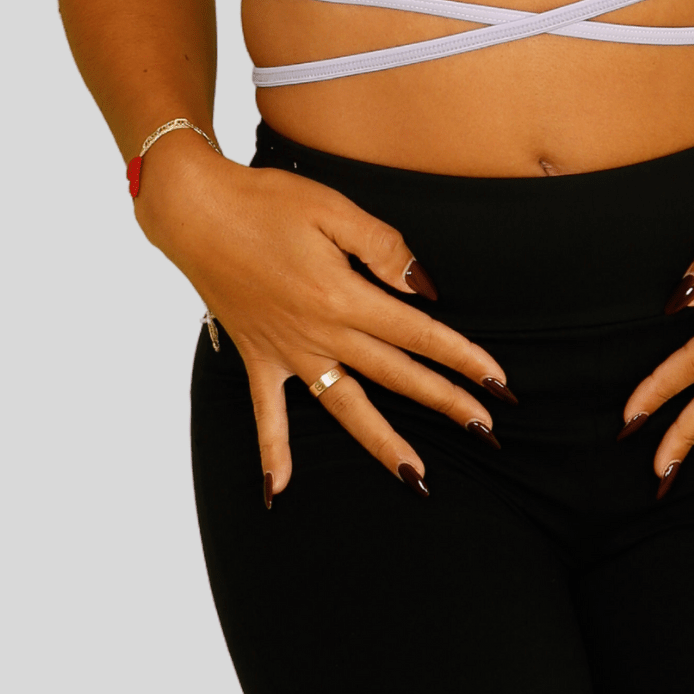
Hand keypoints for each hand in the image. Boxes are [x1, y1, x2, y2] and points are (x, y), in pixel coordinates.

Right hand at [134, 138, 511, 502]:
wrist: (196, 211)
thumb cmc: (266, 201)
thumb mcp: (333, 208)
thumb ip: (383, 247)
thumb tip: (423, 288)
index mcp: (342, 296)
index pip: (417, 333)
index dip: (461, 357)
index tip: (497, 382)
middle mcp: (318, 333)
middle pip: (394, 375)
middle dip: (443, 402)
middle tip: (485, 431)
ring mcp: (286, 351)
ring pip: (344, 406)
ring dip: (382, 442)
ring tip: (416, 477)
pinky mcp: (256, 355)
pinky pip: (265, 413)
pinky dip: (273, 453)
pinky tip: (279, 492)